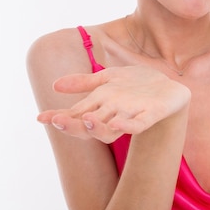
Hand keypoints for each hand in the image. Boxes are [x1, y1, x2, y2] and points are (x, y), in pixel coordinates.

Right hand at [37, 65, 190, 142]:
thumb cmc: (137, 85)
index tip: (41, 117)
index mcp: (101, 106)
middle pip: (88, 126)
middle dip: (73, 125)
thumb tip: (55, 85)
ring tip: (86, 119)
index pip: (75, 114)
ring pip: (109, 130)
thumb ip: (84, 82)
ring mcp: (130, 115)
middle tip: (58, 121)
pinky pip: (138, 125)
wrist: (168, 86)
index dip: (59, 117)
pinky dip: (127, 126)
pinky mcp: (150, 115)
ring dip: (97, 127)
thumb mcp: (109, 78)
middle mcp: (112, 114)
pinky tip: (117, 124)